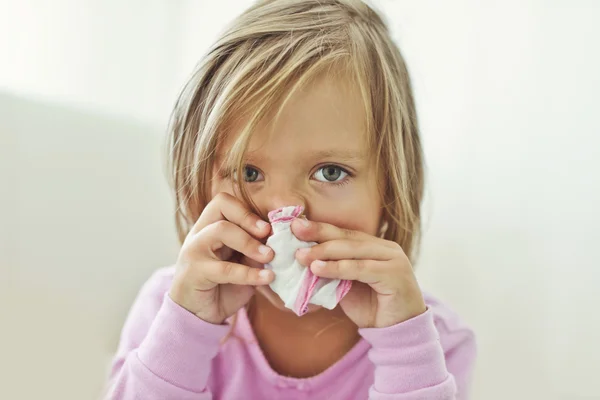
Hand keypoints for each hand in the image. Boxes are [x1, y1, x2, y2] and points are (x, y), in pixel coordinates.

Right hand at [169, 193, 274, 324]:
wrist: (198, 315)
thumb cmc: (223, 285)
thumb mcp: (243, 263)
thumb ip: (255, 250)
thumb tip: (280, 240)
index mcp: (210, 226)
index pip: (223, 202)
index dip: (246, 210)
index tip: (267, 227)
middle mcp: (199, 233)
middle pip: (221, 209)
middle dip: (249, 221)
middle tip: (270, 236)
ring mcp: (194, 251)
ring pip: (220, 231)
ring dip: (249, 242)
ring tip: (270, 256)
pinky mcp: (195, 272)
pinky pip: (225, 268)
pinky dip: (249, 273)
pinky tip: (267, 277)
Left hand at [292, 219, 425, 328]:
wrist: (400, 331)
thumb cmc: (372, 308)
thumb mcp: (347, 286)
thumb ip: (331, 272)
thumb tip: (302, 261)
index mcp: (375, 247)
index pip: (344, 233)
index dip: (319, 228)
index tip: (295, 224)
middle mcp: (386, 248)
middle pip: (347, 237)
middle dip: (318, 233)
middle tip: (294, 231)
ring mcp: (393, 260)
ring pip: (353, 250)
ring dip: (324, 252)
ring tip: (301, 255)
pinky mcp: (395, 275)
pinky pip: (361, 268)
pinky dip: (338, 268)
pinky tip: (318, 269)